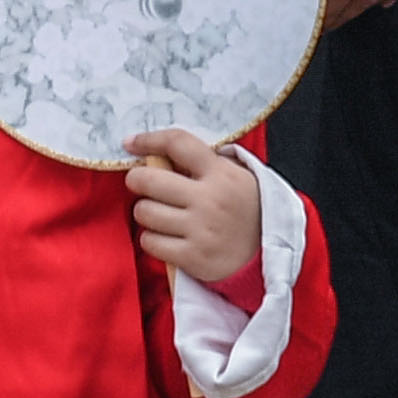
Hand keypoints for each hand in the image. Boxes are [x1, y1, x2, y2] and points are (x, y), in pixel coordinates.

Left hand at [122, 127, 266, 287]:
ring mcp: (200, 230)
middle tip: (142, 183)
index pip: (178, 143)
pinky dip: (151, 239)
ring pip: (144, 212)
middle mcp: (209, 200)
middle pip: (149, 179)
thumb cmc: (244, 211)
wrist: (265, 257)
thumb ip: (203, 162)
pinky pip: (149, 242)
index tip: (131, 143)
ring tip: (159, 213)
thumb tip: (159, 152)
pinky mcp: (192, 257)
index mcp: (221, 173)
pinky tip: (165, 236)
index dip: (149, 140)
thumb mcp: (235, 176)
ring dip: (145, 211)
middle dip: (138, 179)